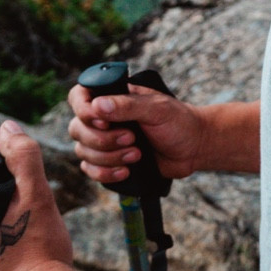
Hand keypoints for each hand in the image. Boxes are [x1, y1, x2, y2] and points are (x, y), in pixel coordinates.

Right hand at [67, 80, 209, 184]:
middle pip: (77, 129)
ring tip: (138, 155)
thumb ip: (128, 105)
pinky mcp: (109, 161)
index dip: (84, 111)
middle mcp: (103, 118)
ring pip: (83, 151)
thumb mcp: (157, 109)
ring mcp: (104, 140)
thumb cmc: (178, 121)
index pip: (78, 97)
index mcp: (113, 97)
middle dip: (103, 140)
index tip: (105, 122)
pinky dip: (105, 174)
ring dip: (109, 157)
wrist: (193, 148)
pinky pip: (90, 170)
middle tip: (132, 139)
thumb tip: (98, 106)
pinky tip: (126, 171)